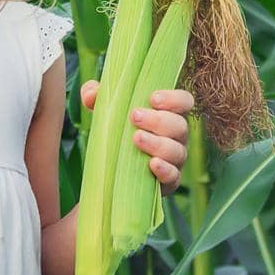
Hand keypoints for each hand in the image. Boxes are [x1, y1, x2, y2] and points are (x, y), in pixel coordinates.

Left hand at [79, 80, 194, 195]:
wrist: (112, 172)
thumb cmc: (116, 133)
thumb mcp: (105, 111)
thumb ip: (95, 96)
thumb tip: (90, 93)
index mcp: (168, 114)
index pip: (184, 101)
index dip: (174, 98)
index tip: (153, 98)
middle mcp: (176, 136)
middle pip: (179, 125)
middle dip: (158, 120)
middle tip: (135, 116)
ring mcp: (175, 159)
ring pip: (177, 150)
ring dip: (158, 143)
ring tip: (136, 138)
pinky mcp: (169, 181)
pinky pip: (173, 175)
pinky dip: (165, 169)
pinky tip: (152, 164)